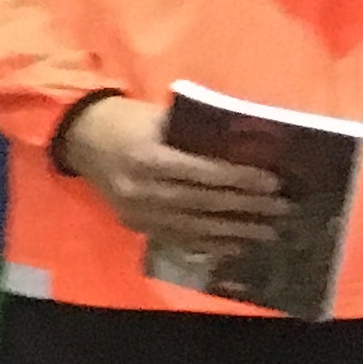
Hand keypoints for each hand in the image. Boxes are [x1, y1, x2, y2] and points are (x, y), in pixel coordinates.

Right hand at [61, 96, 288, 254]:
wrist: (81, 139)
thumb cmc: (128, 121)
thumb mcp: (161, 117)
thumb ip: (198, 135)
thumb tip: (249, 148)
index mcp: (148, 160)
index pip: (204, 175)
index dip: (241, 180)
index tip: (273, 183)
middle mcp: (141, 191)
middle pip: (203, 204)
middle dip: (246, 208)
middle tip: (280, 209)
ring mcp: (137, 213)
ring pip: (193, 228)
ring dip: (233, 233)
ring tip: (266, 233)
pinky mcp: (136, 225)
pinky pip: (177, 240)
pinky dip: (209, 244)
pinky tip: (234, 245)